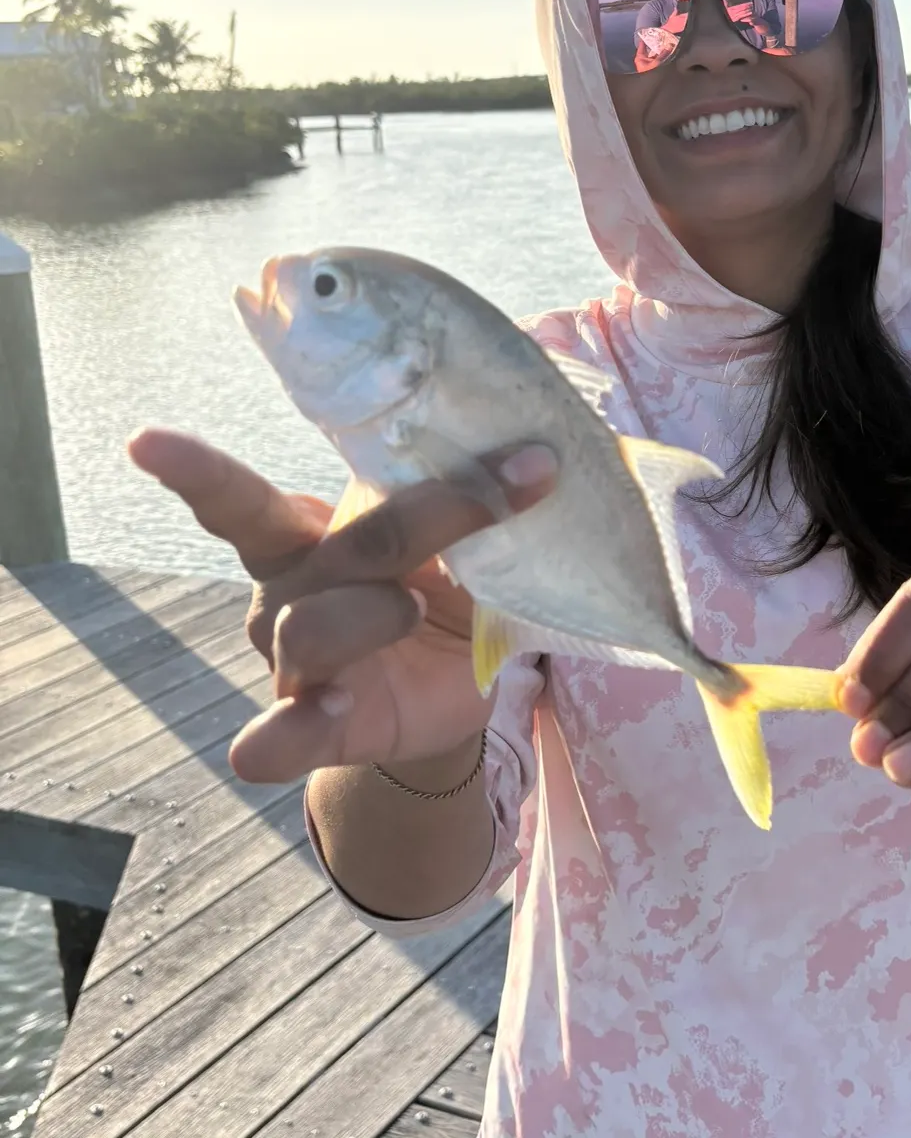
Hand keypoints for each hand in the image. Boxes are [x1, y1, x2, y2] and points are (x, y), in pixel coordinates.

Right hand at [126, 429, 557, 784]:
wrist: (469, 675)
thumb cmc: (451, 574)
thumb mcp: (467, 524)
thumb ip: (469, 476)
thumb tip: (536, 399)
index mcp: (307, 532)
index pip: (240, 501)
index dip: (195, 474)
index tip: (144, 442)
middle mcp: (288, 594)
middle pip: (336, 552)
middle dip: (425, 516)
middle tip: (506, 490)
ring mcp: (296, 664)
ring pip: (311, 630)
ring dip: (372, 612)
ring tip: (415, 607)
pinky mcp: (320, 728)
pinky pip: (277, 740)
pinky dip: (289, 730)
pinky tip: (320, 708)